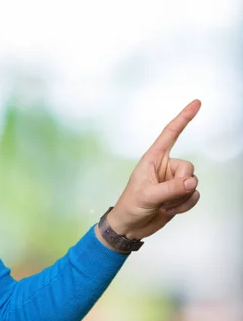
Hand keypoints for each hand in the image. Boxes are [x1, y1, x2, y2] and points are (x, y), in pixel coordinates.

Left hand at [106, 99, 201, 240]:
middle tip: (163, 197)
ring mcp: (173, 181)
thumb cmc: (131, 205)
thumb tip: (193, 181)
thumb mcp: (148, 195)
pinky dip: (185, 205)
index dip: (183, 118)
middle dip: (180, 185)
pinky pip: (194, 196)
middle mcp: (165, 167)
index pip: (170, 134)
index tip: (196, 102)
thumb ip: (171, 188)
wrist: (131, 226)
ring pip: (193, 183)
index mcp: (153, 159)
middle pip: (188, 167)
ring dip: (180, 198)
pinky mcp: (180, 194)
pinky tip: (169, 210)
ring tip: (162, 205)